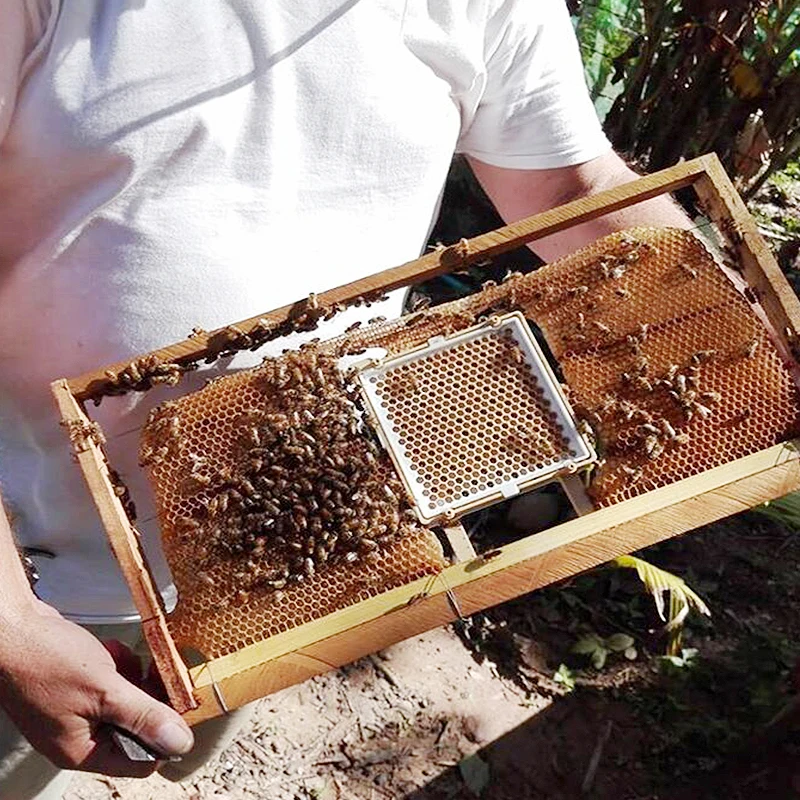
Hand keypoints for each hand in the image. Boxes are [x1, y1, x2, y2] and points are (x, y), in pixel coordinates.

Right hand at [0, 600, 193, 775]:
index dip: (164, 734)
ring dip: (130, 675)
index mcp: (81, 750)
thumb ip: (144, 715)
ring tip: (116, 659)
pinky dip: (115, 663)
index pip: (140, 760)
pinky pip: (111, 680)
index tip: (179, 704)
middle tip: (150, 670)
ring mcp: (76, 709)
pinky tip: (107, 651)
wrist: (11, 628)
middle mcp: (78, 735)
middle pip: (136, 725)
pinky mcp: (76, 686)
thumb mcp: (104, 690)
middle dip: (145, 695)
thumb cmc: (44, 660)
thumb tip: (179, 742)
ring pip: (126, 698)